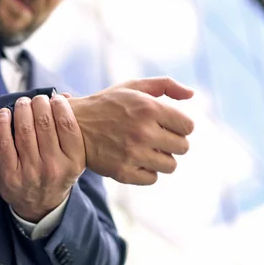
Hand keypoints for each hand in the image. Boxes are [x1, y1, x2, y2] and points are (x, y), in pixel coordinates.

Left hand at [0, 94, 85, 222]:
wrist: (40, 207)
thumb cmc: (58, 174)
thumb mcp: (74, 159)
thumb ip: (71, 130)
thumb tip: (64, 96)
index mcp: (74, 162)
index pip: (67, 125)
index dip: (59, 105)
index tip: (54, 98)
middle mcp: (53, 168)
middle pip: (44, 123)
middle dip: (39, 104)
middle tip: (36, 100)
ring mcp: (30, 172)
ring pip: (23, 130)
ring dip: (21, 109)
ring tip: (22, 103)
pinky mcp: (9, 175)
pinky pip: (4, 143)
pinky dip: (2, 123)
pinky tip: (4, 113)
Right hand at [68, 77, 194, 184]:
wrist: (72, 126)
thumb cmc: (107, 105)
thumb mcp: (133, 87)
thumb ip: (166, 85)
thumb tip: (192, 95)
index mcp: (149, 108)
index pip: (188, 127)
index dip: (180, 125)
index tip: (167, 125)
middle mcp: (143, 132)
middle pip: (183, 148)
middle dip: (173, 142)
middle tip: (157, 138)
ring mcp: (133, 154)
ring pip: (170, 165)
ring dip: (161, 158)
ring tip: (146, 149)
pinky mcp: (123, 172)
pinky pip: (152, 178)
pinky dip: (146, 171)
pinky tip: (135, 160)